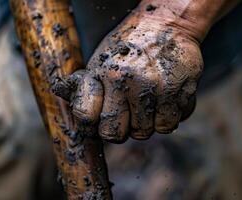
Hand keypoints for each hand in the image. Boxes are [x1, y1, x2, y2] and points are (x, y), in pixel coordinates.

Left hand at [57, 3, 202, 142]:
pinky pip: (171, 124)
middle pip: (118, 134)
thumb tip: (59, 92)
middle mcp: (131, 82)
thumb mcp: (100, 59)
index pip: (89, 119)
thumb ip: (83, 83)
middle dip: (121, 129)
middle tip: (127, 113)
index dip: (94, 124)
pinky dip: (167, 118)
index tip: (102, 117)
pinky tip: (164, 101)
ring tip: (147, 102)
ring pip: (148, 132)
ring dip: (146, 123)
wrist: (167, 24)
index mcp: (107, 74)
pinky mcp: (181, 92)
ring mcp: (159, 89)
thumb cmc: (129, 45)